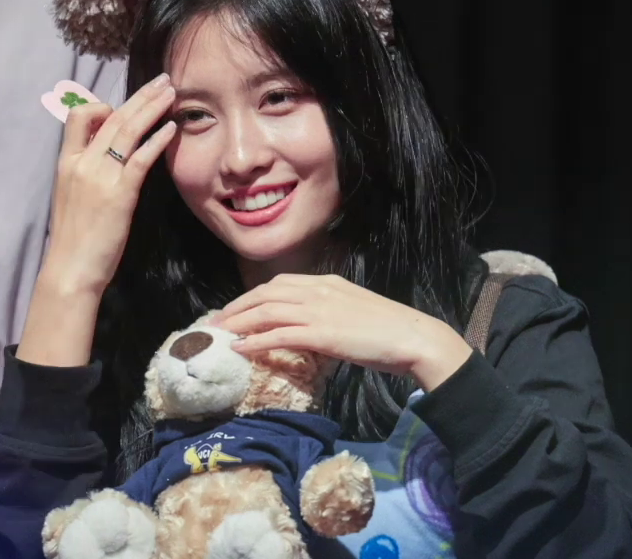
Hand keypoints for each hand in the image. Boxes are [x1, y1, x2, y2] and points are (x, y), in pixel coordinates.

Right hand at [18, 75, 176, 365]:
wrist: (71, 268)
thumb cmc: (75, 239)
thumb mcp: (73, 197)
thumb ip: (88, 172)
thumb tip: (106, 157)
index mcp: (66, 162)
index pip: (78, 117)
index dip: (101, 105)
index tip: (122, 106)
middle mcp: (81, 163)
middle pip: (111, 117)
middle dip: (140, 96)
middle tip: (162, 80)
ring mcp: (100, 176)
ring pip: (127, 130)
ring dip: (152, 108)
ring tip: (171, 92)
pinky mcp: (119, 193)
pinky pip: (140, 158)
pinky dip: (157, 139)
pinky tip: (171, 128)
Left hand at [211, 274, 474, 391]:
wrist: (412, 337)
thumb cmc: (389, 330)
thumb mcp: (355, 311)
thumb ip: (330, 313)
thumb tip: (309, 328)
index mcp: (327, 282)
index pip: (279, 283)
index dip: (252, 296)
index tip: (237, 309)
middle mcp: (319, 290)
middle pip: (266, 293)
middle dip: (238, 307)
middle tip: (218, 322)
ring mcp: (319, 311)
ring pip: (266, 311)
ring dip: (239, 323)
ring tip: (221, 335)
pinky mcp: (321, 334)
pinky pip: (278, 335)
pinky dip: (255, 341)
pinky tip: (241, 350)